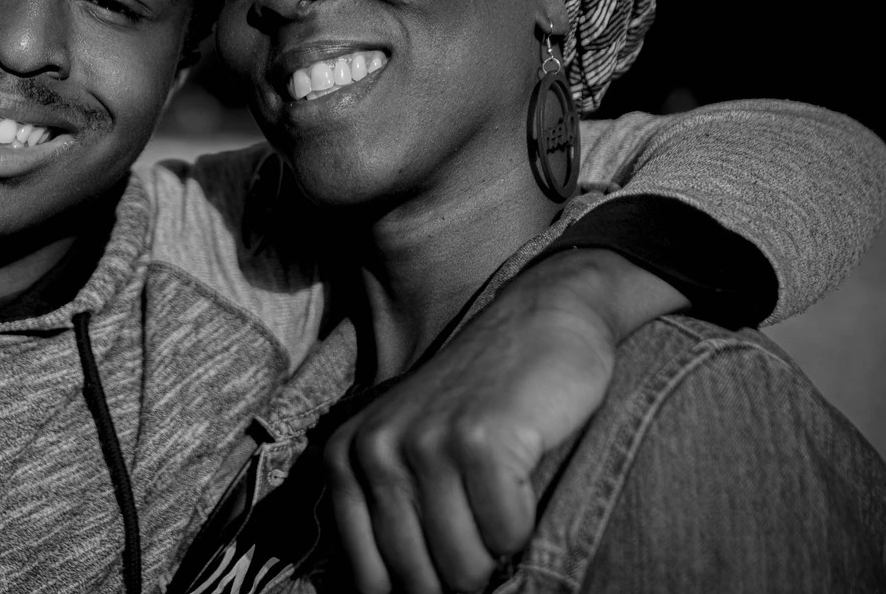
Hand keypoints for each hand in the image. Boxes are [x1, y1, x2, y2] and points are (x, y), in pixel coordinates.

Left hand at [324, 248, 686, 592]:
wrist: (539, 319)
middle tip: (488, 538)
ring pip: (464, 568)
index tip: (451, 571)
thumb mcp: (413, 451)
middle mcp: (374, 451)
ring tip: (504, 506)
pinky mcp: (478, 441)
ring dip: (498, 556)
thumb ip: (393, 515)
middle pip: (421, 581)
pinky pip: (506, 534)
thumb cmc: (481, 402)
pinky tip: (525, 475)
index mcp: (346, 458)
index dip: (420, 590)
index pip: (373, 579)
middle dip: (464, 578)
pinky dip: (525, 524)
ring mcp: (424, 444)